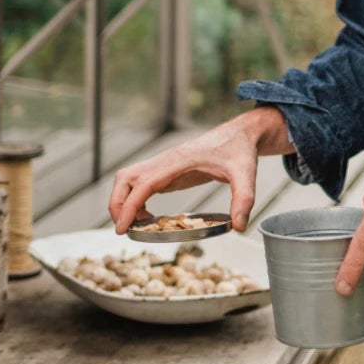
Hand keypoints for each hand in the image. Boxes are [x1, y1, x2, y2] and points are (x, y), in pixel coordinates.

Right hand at [107, 108, 285, 233]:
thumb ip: (243, 199)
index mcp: (178, 161)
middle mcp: (165, 161)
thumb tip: (239, 227)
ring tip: (137, 225)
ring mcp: (164, 164)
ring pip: (127, 178)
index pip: (143, 183)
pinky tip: (148, 216)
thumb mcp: (246, 175)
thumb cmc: (240, 150)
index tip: (121, 228)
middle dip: (117, 204)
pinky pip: (140, 182)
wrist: (241, 134)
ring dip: (123, 201)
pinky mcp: (167, 170)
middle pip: (124, 179)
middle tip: (124, 229)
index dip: (129, 206)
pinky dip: (135, 199)